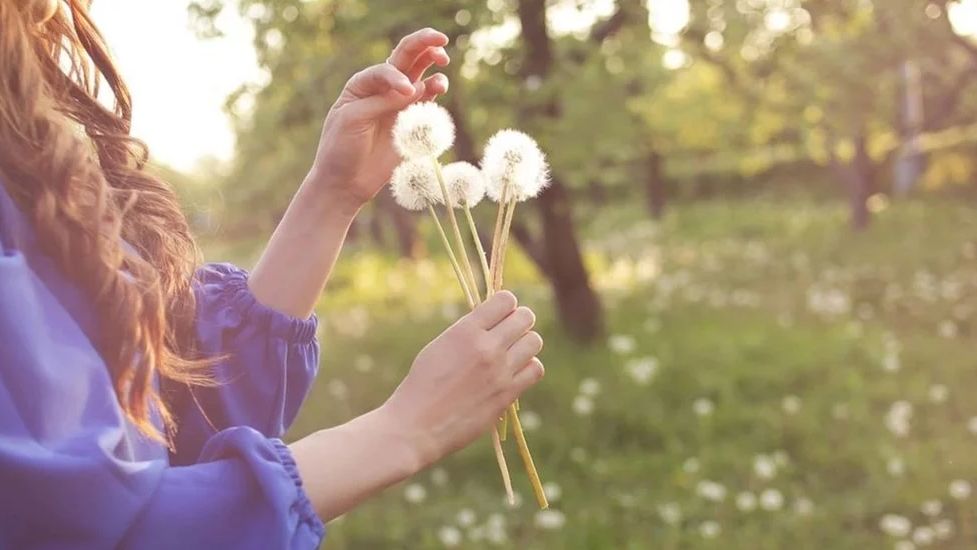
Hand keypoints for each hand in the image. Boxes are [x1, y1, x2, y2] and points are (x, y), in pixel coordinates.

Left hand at [306, 28, 450, 211]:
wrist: (346, 182)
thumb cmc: (341, 148)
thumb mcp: (353, 119)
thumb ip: (382, 102)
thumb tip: (416, 88)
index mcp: (362, 84)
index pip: (385, 69)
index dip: (397, 75)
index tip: (406, 91)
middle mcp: (382, 90)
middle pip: (406, 59)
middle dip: (423, 45)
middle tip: (440, 39)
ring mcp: (399, 105)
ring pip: (421, 76)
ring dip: (433, 65)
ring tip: (443, 64)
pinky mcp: (412, 123)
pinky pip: (428, 102)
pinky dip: (436, 92)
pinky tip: (440, 87)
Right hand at [380, 291, 544, 467]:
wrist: (417, 425)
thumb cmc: (422, 384)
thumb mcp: (440, 346)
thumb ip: (468, 332)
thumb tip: (494, 321)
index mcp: (465, 331)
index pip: (505, 300)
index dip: (506, 304)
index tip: (501, 314)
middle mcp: (486, 347)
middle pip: (525, 318)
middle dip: (520, 320)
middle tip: (510, 331)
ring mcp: (500, 371)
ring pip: (534, 341)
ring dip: (526, 343)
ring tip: (512, 352)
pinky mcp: (507, 394)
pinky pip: (535, 369)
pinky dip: (529, 367)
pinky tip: (515, 371)